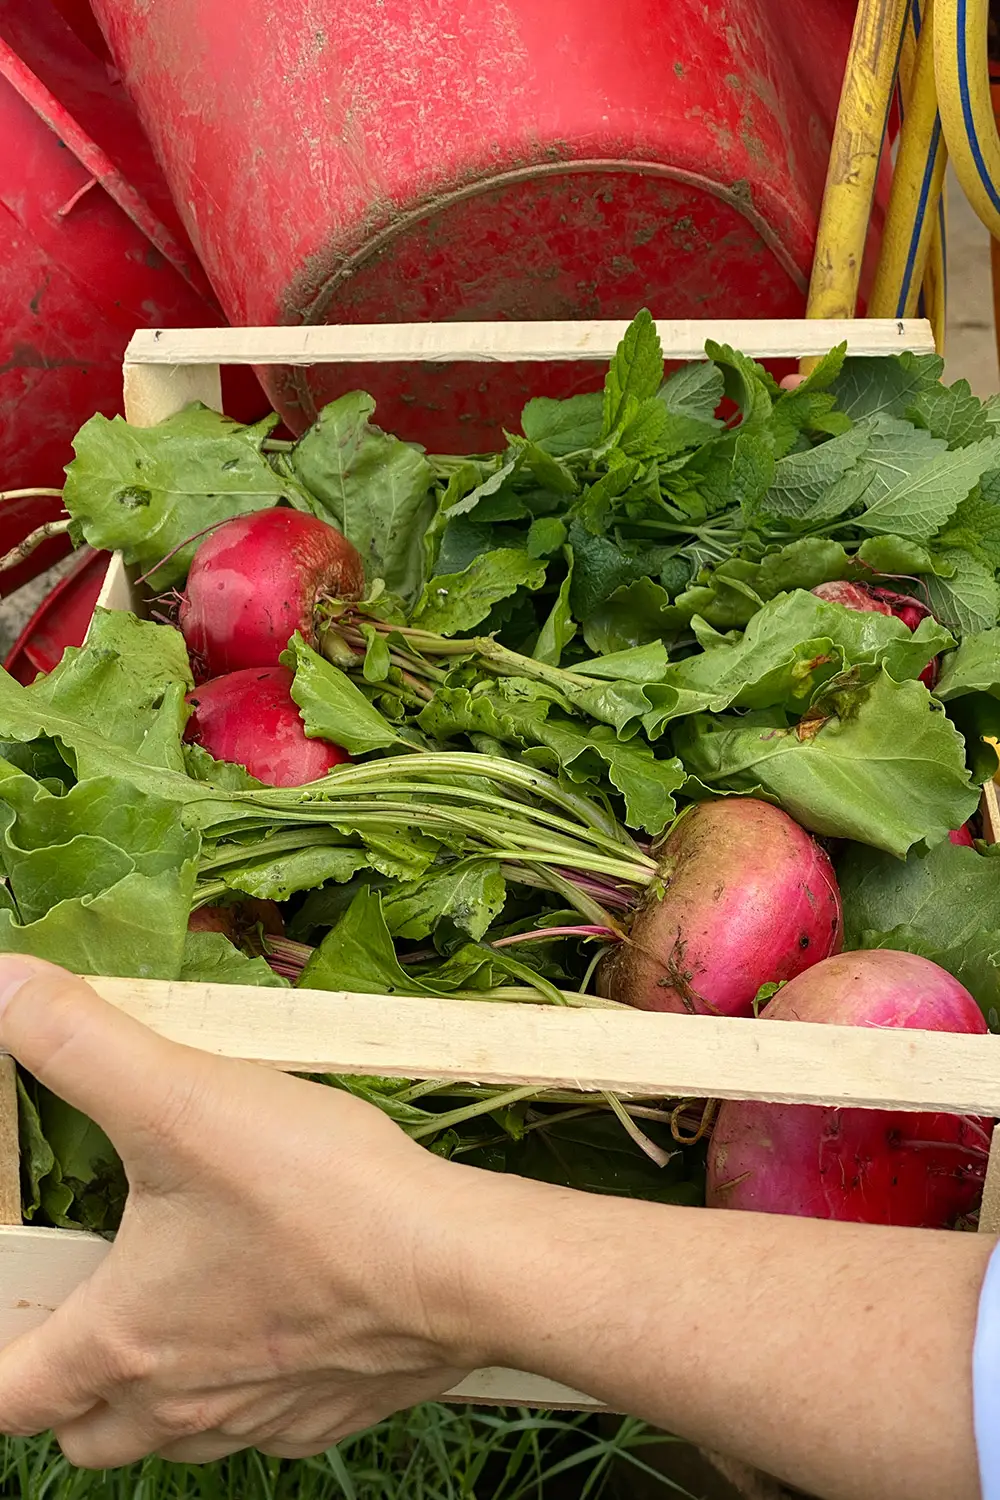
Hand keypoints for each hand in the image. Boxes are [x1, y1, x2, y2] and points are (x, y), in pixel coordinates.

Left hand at [0, 958, 477, 1466]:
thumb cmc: (318, 1196)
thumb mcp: (182, 1098)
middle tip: (87, 1309)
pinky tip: (279, 1315)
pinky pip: (262, 1425)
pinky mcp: (330, 1413)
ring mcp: (260, 1419)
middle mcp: (181, 1403)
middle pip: (87, 1437)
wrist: (456, 1267)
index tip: (7, 1321)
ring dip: (158, 1393)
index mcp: (123, 1341)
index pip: (9, 1399)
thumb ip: (81, 1044)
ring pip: (174, 1439)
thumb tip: (2, 987)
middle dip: (69, 1389)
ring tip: (182, 1311)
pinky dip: (249, 1386)